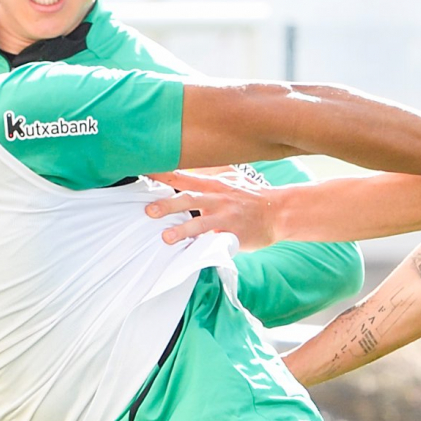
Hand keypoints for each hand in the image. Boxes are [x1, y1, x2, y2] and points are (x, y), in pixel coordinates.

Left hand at [142, 169, 282, 249]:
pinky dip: (202, 246)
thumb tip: (185, 166)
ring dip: (183, 229)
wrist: (278, 212)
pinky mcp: (233, 233)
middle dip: (168, 203)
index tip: (142, 173)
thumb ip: (208, 172)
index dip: (163, 174)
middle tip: (148, 210)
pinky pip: (215, 241)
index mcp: (213, 183)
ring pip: (201, 222)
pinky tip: (190, 254)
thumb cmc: (251, 196)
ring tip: (166, 237)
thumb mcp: (230, 178)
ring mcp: (225, 216)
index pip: (183, 175)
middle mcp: (217, 197)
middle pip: (189, 197)